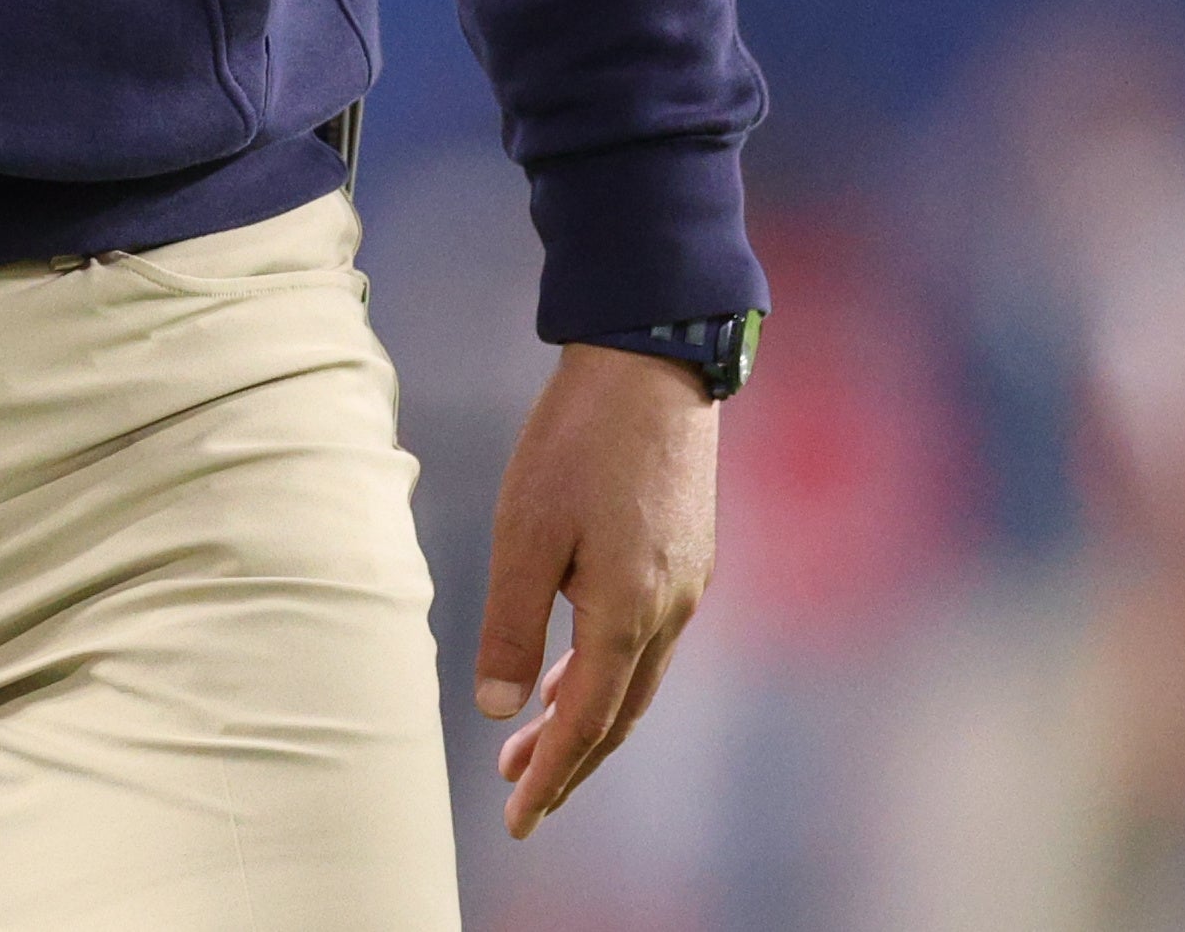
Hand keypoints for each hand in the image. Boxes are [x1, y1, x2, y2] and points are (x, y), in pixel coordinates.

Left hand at [476, 342, 720, 838]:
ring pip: (634, 681)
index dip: (553, 774)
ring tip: (532, 747)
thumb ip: (515, 624)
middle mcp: (670, 612)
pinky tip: (577, 672)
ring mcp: (685, 586)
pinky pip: (645, 643)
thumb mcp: (527, 531)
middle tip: (520, 800)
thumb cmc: (579, 442)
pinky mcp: (684, 558)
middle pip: (619, 715)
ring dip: (585, 719)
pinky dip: (607, 674)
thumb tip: (500, 709)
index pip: (588, 722)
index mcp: (629, 613)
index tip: (520, 819)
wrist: (652, 365)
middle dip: (569, 762)